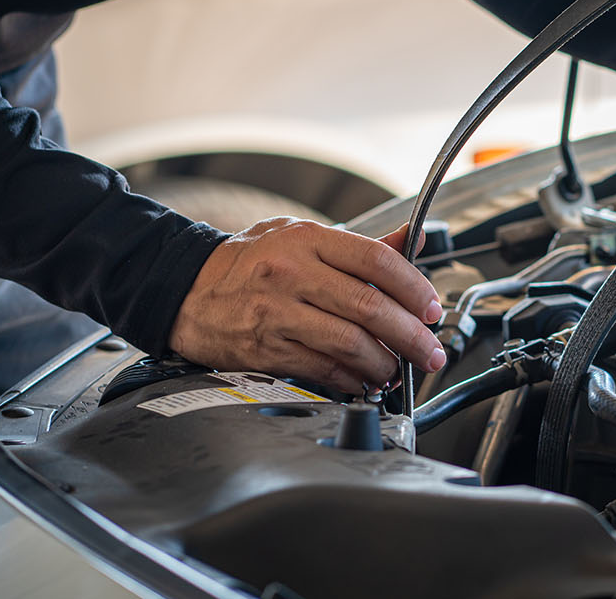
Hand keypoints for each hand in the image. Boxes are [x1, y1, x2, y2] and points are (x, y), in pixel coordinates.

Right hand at [169, 220, 445, 392]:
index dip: (413, 287)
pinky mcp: (266, 349)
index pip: (376, 260)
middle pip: (369, 307)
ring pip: (349, 343)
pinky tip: (365, 380)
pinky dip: (352, 379)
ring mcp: (278, 314)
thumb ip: (358, 244)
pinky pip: (322, 369)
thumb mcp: (300, 235)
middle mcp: (293, 274)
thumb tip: (411, 241)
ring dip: (384, 362)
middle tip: (430, 351)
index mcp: (307, 240)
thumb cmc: (248, 261)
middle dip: (411, 335)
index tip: (432, 308)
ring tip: (398, 369)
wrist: (184, 289)